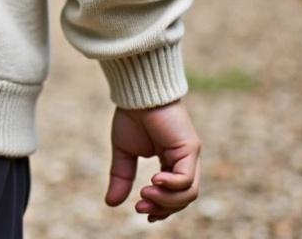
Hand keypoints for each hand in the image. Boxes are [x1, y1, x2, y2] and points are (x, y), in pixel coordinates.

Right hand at [104, 100, 200, 221]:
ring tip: (145, 192)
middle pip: (183, 199)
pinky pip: (186, 178)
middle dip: (162, 208)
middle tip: (141, 207)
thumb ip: (121, 177)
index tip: (141, 210)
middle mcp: (184, 161)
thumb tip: (111, 203)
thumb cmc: (132, 115)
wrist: (136, 92)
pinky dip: (171, 186)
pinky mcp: (190, 148)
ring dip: (166, 200)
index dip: (161, 208)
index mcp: (171, 163)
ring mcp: (190, 155)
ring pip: (188, 193)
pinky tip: (154, 180)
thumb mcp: (124, 152)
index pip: (174, 196)